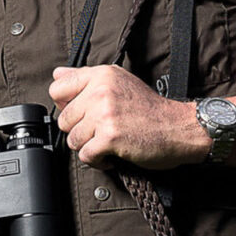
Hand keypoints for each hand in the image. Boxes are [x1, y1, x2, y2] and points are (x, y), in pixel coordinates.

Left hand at [49, 64, 208, 168]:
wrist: (179, 128)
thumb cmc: (151, 110)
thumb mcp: (119, 82)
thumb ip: (85, 78)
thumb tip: (57, 74)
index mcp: (101, 75)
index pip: (57, 88)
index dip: (66, 106)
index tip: (82, 113)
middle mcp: (101, 91)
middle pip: (64, 119)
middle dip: (81, 131)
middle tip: (102, 131)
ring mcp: (104, 114)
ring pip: (73, 140)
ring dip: (90, 147)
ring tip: (108, 143)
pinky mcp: (109, 137)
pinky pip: (85, 156)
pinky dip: (98, 161)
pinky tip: (112, 154)